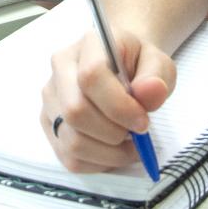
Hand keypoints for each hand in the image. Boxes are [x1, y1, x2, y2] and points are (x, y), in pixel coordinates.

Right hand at [41, 30, 175, 173]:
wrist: (122, 66)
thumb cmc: (138, 65)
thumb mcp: (158, 62)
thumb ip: (156, 75)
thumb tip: (149, 92)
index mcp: (88, 45)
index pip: (91, 76)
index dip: (119, 106)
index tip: (143, 121)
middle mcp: (60, 69)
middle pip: (75, 111)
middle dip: (113, 132)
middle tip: (137, 134)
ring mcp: (51, 98)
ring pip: (71, 140)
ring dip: (108, 153)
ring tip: (129, 145)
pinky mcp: (49, 124)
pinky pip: (69, 158)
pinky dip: (98, 163)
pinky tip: (114, 151)